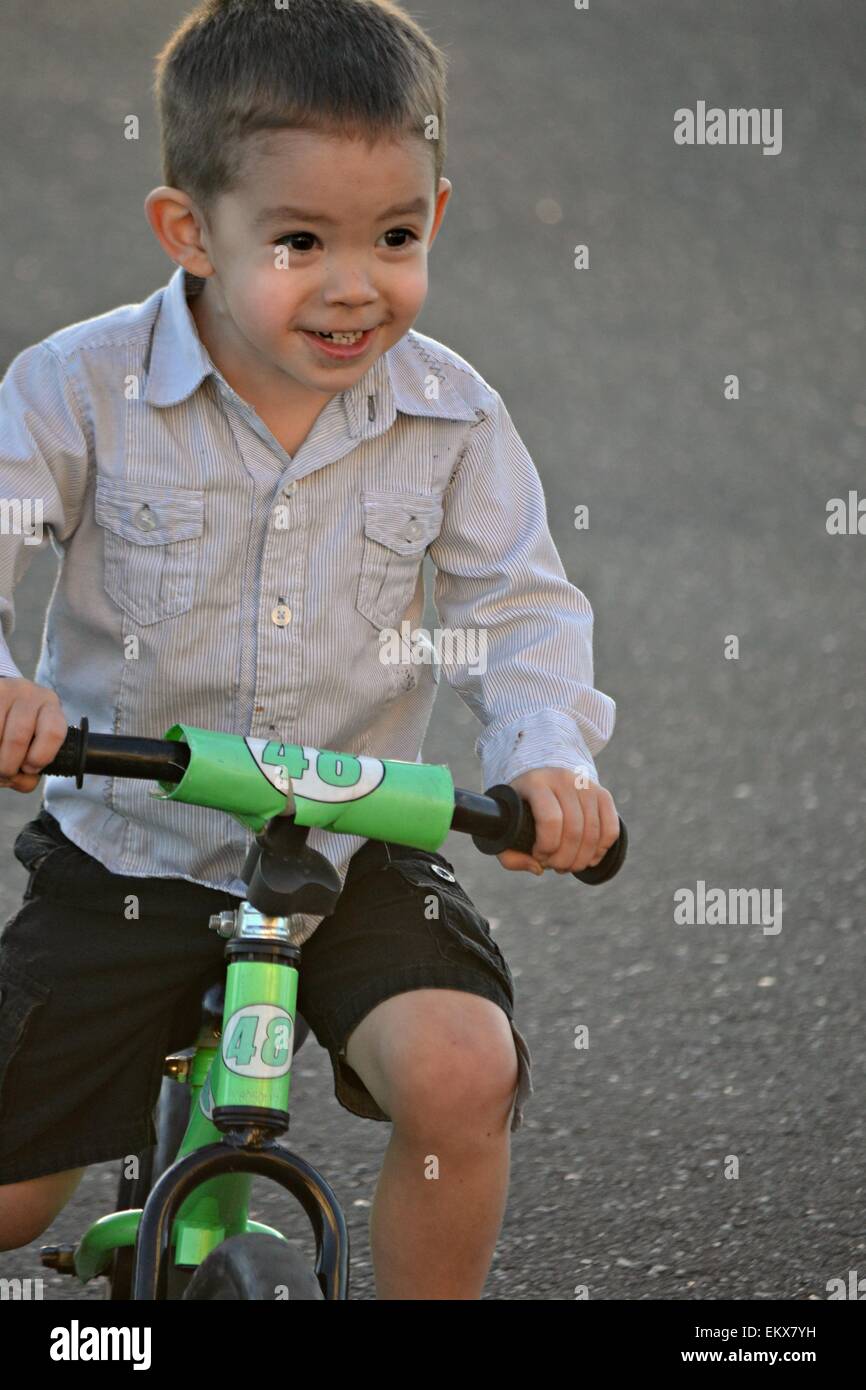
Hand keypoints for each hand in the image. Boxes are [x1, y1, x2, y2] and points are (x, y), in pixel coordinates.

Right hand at [0, 677, 67, 792]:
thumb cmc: (18, 729)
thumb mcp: (33, 744)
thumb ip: (32, 770)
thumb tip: (23, 780)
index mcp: (50, 706)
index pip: (54, 732)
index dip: (40, 757)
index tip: (30, 768)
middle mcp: (29, 694)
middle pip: (18, 738)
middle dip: (9, 766)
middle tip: (5, 772)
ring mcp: (4, 692)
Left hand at [496, 766, 618, 875]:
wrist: (540, 771)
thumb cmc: (520, 805)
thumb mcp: (506, 824)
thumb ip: (510, 854)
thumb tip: (538, 868)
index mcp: (536, 783)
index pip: (550, 820)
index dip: (547, 847)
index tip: (538, 856)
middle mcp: (563, 779)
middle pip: (574, 830)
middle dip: (564, 859)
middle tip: (555, 866)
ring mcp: (586, 785)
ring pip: (593, 833)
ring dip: (581, 859)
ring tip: (569, 865)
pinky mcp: (602, 793)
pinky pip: (611, 828)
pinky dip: (601, 850)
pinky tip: (589, 858)